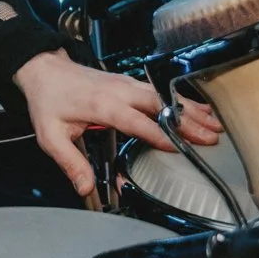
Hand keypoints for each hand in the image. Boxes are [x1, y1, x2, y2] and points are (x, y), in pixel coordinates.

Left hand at [11, 50, 222, 197]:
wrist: (43, 69)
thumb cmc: (48, 100)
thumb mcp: (51, 135)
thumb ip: (70, 162)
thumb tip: (85, 188)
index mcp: (102, 104)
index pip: (137, 120)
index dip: (158, 134)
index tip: (179, 147)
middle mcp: (119, 90)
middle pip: (159, 105)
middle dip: (186, 121)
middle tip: (210, 138)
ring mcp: (125, 83)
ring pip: (164, 96)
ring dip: (189, 110)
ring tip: (215, 124)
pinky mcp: (128, 82)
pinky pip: (159, 91)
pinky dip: (181, 100)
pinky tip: (198, 109)